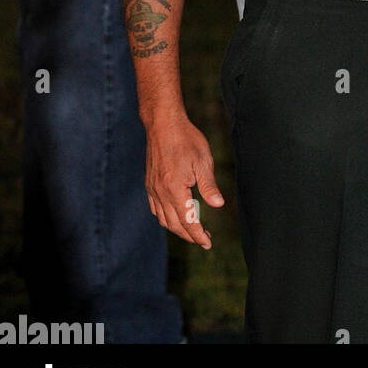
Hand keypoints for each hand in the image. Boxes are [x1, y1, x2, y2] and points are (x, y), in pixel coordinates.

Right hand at [144, 115, 224, 248]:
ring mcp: (152, 189)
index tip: (208, 244)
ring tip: (192, 231)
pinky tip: (175, 216)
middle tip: (204, 239)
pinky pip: (155, 209)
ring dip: (178, 228)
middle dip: (190, 235)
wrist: (163, 124)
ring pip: (163, 219)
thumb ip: (209, 186)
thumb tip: (218, 205)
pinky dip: (166, 218)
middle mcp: (160, 193)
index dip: (198, 234)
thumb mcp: (203, 161)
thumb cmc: (186, 139)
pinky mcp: (149, 184)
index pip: (188, 220)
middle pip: (174, 224)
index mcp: (175, 189)